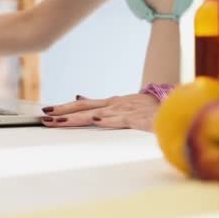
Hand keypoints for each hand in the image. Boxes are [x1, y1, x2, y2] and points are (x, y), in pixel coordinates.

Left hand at [40, 94, 158, 131]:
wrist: (174, 105)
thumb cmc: (144, 107)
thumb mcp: (118, 103)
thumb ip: (98, 103)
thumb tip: (77, 96)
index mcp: (108, 103)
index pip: (81, 104)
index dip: (63, 107)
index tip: (45, 112)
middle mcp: (112, 105)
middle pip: (83, 108)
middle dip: (62, 113)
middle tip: (44, 118)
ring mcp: (124, 111)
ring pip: (96, 114)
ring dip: (77, 118)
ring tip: (59, 121)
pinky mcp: (138, 119)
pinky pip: (122, 119)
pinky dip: (108, 120)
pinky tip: (96, 120)